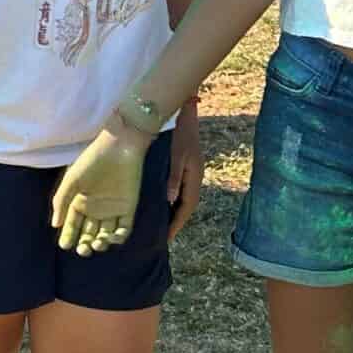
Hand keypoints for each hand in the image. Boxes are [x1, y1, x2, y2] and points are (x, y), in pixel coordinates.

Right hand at [50, 122, 147, 256]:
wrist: (119, 147)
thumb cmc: (92, 160)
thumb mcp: (72, 179)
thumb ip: (62, 201)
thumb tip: (55, 224)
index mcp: (79, 201)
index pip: (72, 224)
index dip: (68, 236)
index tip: (64, 245)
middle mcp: (95, 208)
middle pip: (88, 233)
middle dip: (84, 245)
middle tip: (82, 250)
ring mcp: (112, 209)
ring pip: (105, 234)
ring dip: (101, 242)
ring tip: (96, 243)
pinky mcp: (128, 208)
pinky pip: (124, 228)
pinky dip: (119, 237)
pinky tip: (111, 237)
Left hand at [166, 110, 201, 242]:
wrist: (186, 114)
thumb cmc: (180, 134)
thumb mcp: (177, 157)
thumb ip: (174, 179)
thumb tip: (171, 201)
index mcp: (194, 179)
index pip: (186, 208)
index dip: (176, 224)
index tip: (166, 238)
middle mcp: (194, 179)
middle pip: (184, 207)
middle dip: (174, 222)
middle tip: (161, 237)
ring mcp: (190, 173)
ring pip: (181, 199)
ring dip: (172, 212)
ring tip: (159, 225)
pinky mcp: (184, 167)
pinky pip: (178, 189)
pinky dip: (170, 199)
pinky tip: (160, 202)